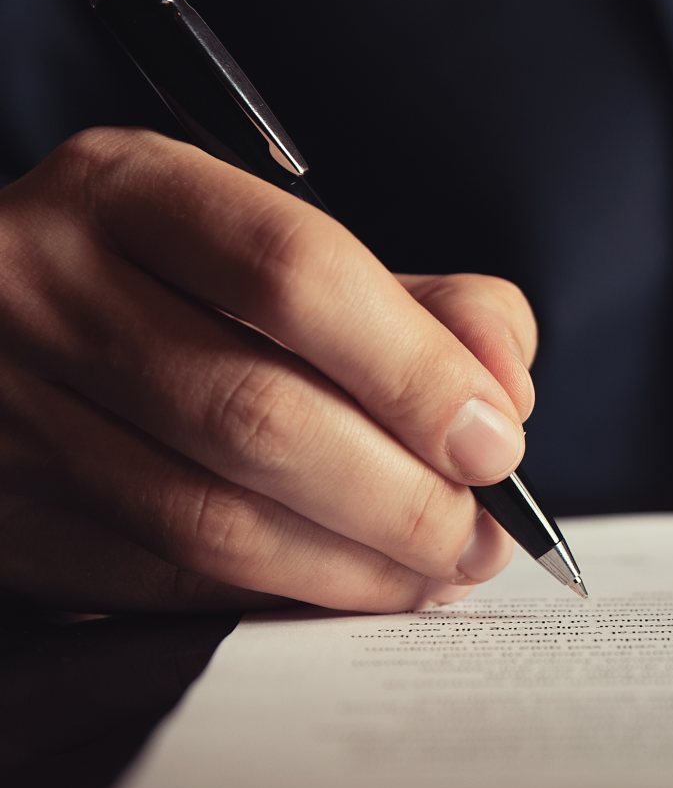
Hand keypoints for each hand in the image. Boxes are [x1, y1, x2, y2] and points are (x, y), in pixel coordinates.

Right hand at [0, 128, 536, 612]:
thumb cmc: (176, 292)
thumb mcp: (283, 253)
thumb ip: (421, 307)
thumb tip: (506, 394)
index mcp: (126, 189)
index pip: (295, 273)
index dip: (417, 372)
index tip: (498, 443)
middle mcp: (40, 284)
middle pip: (257, 413)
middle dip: (403, 496)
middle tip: (482, 538)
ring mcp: (0, 405)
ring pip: (207, 519)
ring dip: (352, 567)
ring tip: (435, 573)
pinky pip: (156, 582)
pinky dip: (272, 599)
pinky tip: (341, 590)